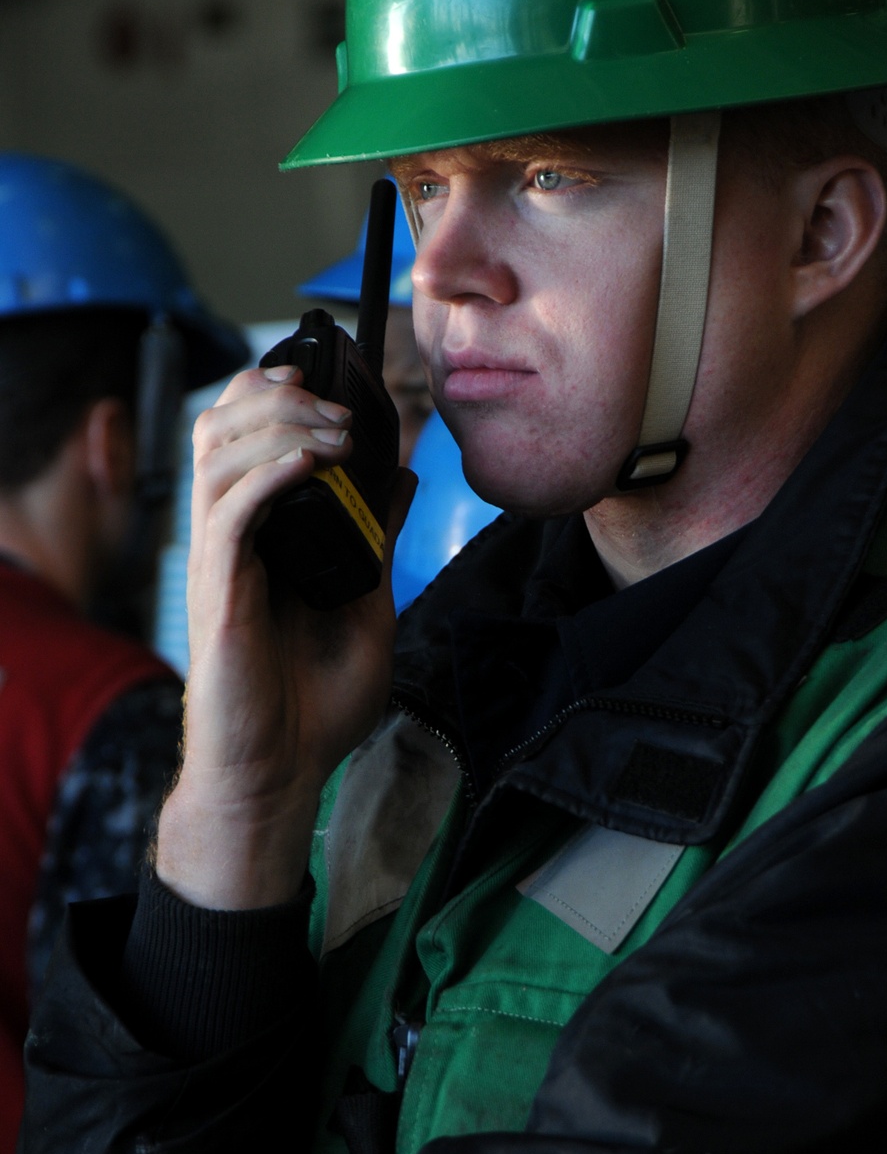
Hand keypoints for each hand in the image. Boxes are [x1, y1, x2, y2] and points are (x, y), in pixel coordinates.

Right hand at [155, 364, 415, 909]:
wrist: (285, 774)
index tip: (334, 379)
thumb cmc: (315, 705)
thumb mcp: (369, 605)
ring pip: (218, 452)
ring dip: (282, 425)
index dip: (279, 389)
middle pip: (222, 423)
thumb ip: (377, 540)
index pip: (247, 430)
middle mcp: (231, 535)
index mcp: (261, 531)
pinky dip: (270, 473)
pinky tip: (314, 464)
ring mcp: (219, 559)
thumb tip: (402, 478)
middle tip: (340, 409)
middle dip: (279, 393)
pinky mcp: (218, 591)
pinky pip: (230, 509)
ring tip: (338, 435)